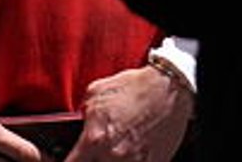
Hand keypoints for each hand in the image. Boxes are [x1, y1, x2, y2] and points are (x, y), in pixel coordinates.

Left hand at [64, 65, 192, 161]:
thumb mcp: (95, 92)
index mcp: (94, 139)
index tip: (71, 159)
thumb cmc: (134, 87)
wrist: (169, 89)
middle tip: (99, 149)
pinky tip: (134, 149)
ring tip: (117, 148)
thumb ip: (83, 114)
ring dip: (112, 160)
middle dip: (93, 160)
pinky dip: (133, 160)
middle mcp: (112, 156)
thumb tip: (79, 124)